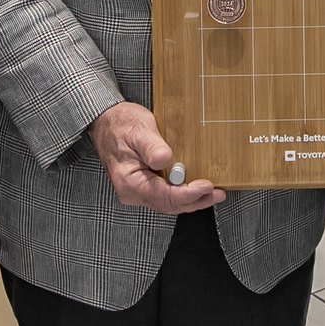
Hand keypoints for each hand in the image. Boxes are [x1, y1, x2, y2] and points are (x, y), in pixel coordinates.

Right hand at [89, 101, 224, 213]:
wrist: (106, 121)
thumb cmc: (120, 124)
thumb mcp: (138, 130)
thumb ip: (151, 147)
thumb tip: (165, 160)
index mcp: (130, 182)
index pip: (164, 196)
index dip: (188, 194)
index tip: (207, 186)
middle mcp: (133, 191)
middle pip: (169, 204)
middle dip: (195, 201)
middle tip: (217, 194)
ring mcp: (139, 189)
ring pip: (169, 202)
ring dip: (192, 199)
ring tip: (213, 193)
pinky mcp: (145, 183)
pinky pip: (166, 194)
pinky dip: (183, 192)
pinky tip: (197, 187)